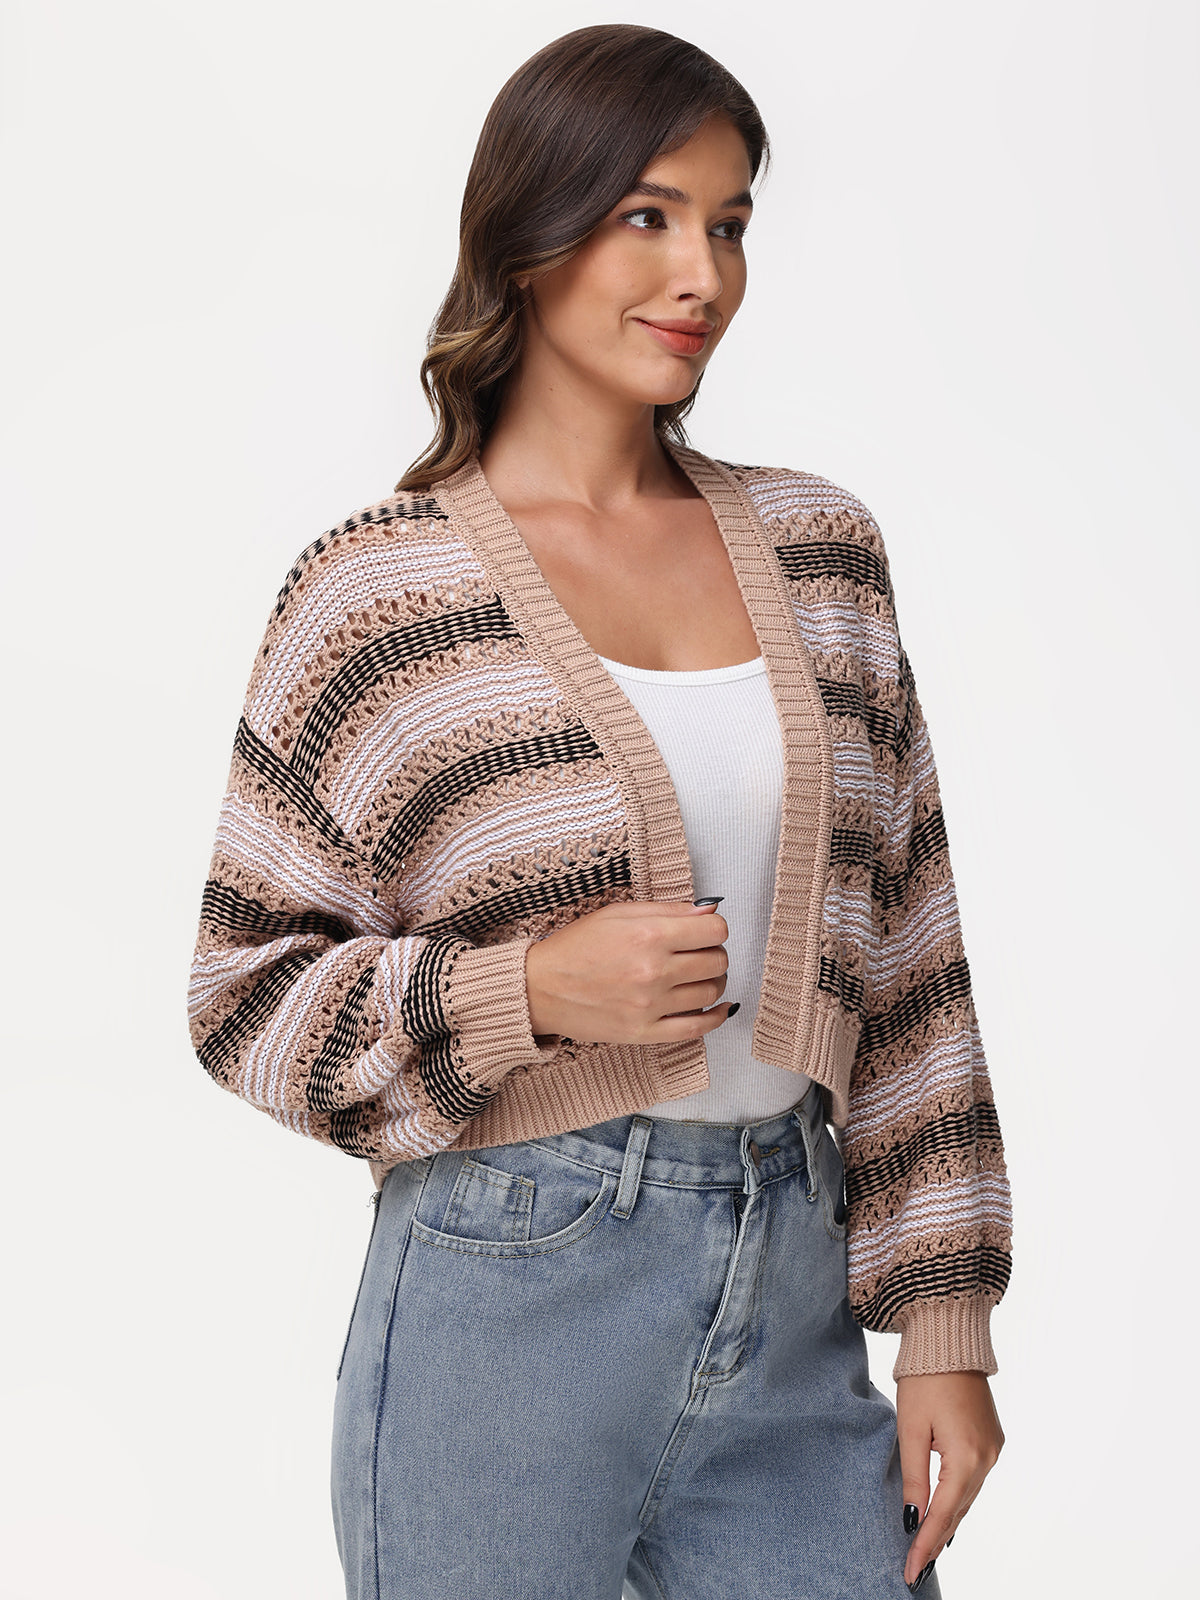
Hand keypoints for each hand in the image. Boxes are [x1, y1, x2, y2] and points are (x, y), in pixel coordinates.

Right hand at [524, 899, 731, 1044]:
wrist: (540, 988)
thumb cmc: (575, 947)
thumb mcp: (617, 913)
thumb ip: (666, 910)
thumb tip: (709, 909)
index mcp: (649, 936)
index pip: (714, 930)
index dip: (714, 927)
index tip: (705, 930)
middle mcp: (653, 971)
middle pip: (717, 961)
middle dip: (714, 953)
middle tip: (700, 952)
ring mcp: (650, 1006)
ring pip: (711, 993)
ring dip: (713, 981)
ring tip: (698, 976)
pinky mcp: (645, 1033)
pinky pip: (697, 1029)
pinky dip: (716, 1018)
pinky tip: (719, 1008)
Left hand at [896, 1371, 1004, 1588]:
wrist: (950, 1339)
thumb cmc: (924, 1379)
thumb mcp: (911, 1429)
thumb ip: (914, 1477)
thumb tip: (913, 1519)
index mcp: (967, 1456)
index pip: (943, 1514)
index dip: (925, 1544)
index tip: (910, 1570)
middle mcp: (988, 1458)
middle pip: (959, 1509)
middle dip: (936, 1539)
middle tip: (915, 1568)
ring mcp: (994, 1449)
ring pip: (968, 1496)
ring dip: (948, 1521)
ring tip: (926, 1548)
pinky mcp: (992, 1440)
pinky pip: (973, 1480)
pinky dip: (957, 1498)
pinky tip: (945, 1513)